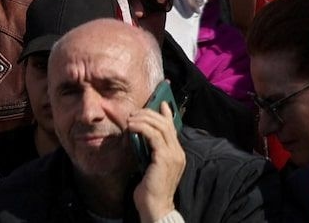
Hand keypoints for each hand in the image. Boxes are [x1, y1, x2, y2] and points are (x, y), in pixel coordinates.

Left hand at [128, 100, 185, 220]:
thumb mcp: (150, 164)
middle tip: (134, 113)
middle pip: (166, 123)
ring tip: (130, 119)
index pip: (173, 127)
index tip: (161, 102)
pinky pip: (153, 135)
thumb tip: (139, 134)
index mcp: (177, 153)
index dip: (167, 113)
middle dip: (149, 113)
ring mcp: (173, 154)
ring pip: (160, 126)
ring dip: (143, 119)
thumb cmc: (151, 188)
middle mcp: (178, 152)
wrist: (156, 206)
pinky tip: (131, 127)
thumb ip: (150, 150)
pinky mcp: (164, 158)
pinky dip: (141, 128)